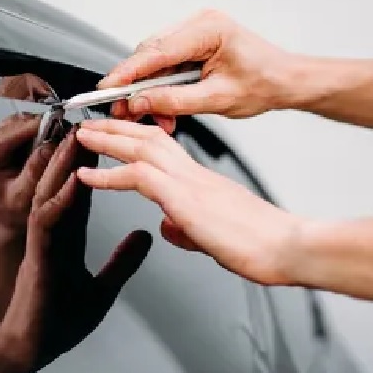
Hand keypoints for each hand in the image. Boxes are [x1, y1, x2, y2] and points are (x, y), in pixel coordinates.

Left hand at [0, 113, 52, 231]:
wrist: (9, 215)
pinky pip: (22, 125)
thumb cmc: (14, 211)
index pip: (4, 138)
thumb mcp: (25, 196)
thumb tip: (51, 144)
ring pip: (19, 121)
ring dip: (40, 127)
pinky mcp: (0, 134)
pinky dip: (37, 130)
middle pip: (12, 124)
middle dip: (39, 127)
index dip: (31, 130)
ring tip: (59, 138)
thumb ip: (35, 170)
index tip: (57, 127)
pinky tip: (49, 140)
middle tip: (64, 133)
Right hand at [0, 129, 152, 372]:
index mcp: (67, 238)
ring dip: (64, 165)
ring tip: (78, 136)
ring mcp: (42, 244)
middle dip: (78, 153)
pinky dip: (61, 200)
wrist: (29, 352)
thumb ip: (122, 261)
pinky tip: (73, 182)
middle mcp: (52, 235)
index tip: (109, 136)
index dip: (96, 164)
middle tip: (91, 120)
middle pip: (65, 184)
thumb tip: (147, 236)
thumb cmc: (57, 323)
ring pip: (51, 194)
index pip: (83, 191)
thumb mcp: (102, 289)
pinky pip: (46, 223)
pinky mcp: (37, 260)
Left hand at [74, 119, 302, 285]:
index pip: (163, 150)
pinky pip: (140, 177)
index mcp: (203, 183)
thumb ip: (189, 229)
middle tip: (89, 123)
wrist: (291, 248)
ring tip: (81, 136)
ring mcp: (191, 184)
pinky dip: (109, 174)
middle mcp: (196, 176)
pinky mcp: (187, 200)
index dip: (135, 140)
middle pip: (149, 140)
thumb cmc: (265, 246)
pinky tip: (88, 176)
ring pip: (141, 148)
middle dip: (116, 129)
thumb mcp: (215, 237)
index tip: (114, 135)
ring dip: (107, 141)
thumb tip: (169, 228)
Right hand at [101, 10, 297, 133]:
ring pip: (156, 61)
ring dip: (150, 90)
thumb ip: (174, 101)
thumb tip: (139, 102)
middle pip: (151, 54)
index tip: (107, 87)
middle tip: (125, 112)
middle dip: (136, 86)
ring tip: (153, 117)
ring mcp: (196, 31)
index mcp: (209, 29)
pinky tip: (165, 108)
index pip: (158, 51)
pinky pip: (167, 64)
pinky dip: (162, 87)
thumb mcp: (216, 100)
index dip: (129, 71)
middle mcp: (200, 23)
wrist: (285, 81)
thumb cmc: (263, 84)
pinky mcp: (194, 43)